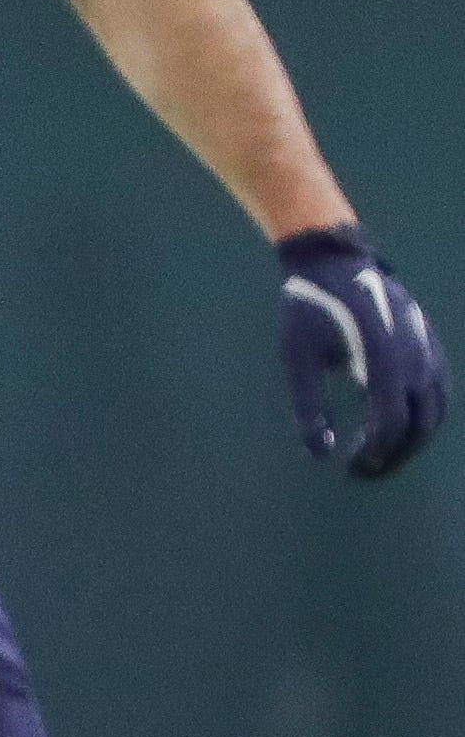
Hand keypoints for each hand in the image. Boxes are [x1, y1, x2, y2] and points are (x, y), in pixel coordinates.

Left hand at [279, 228, 445, 478]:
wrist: (335, 263)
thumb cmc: (309, 310)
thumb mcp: (298, 359)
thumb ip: (309, 407)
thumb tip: (322, 452)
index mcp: (383, 359)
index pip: (391, 422)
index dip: (373, 453)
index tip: (349, 468)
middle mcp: (415, 355)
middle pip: (420, 424)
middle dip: (394, 455)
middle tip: (363, 472)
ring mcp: (428, 348)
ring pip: (435, 410)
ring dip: (411, 440)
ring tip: (379, 456)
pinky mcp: (429, 343)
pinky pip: (439, 390)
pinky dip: (424, 416)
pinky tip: (396, 428)